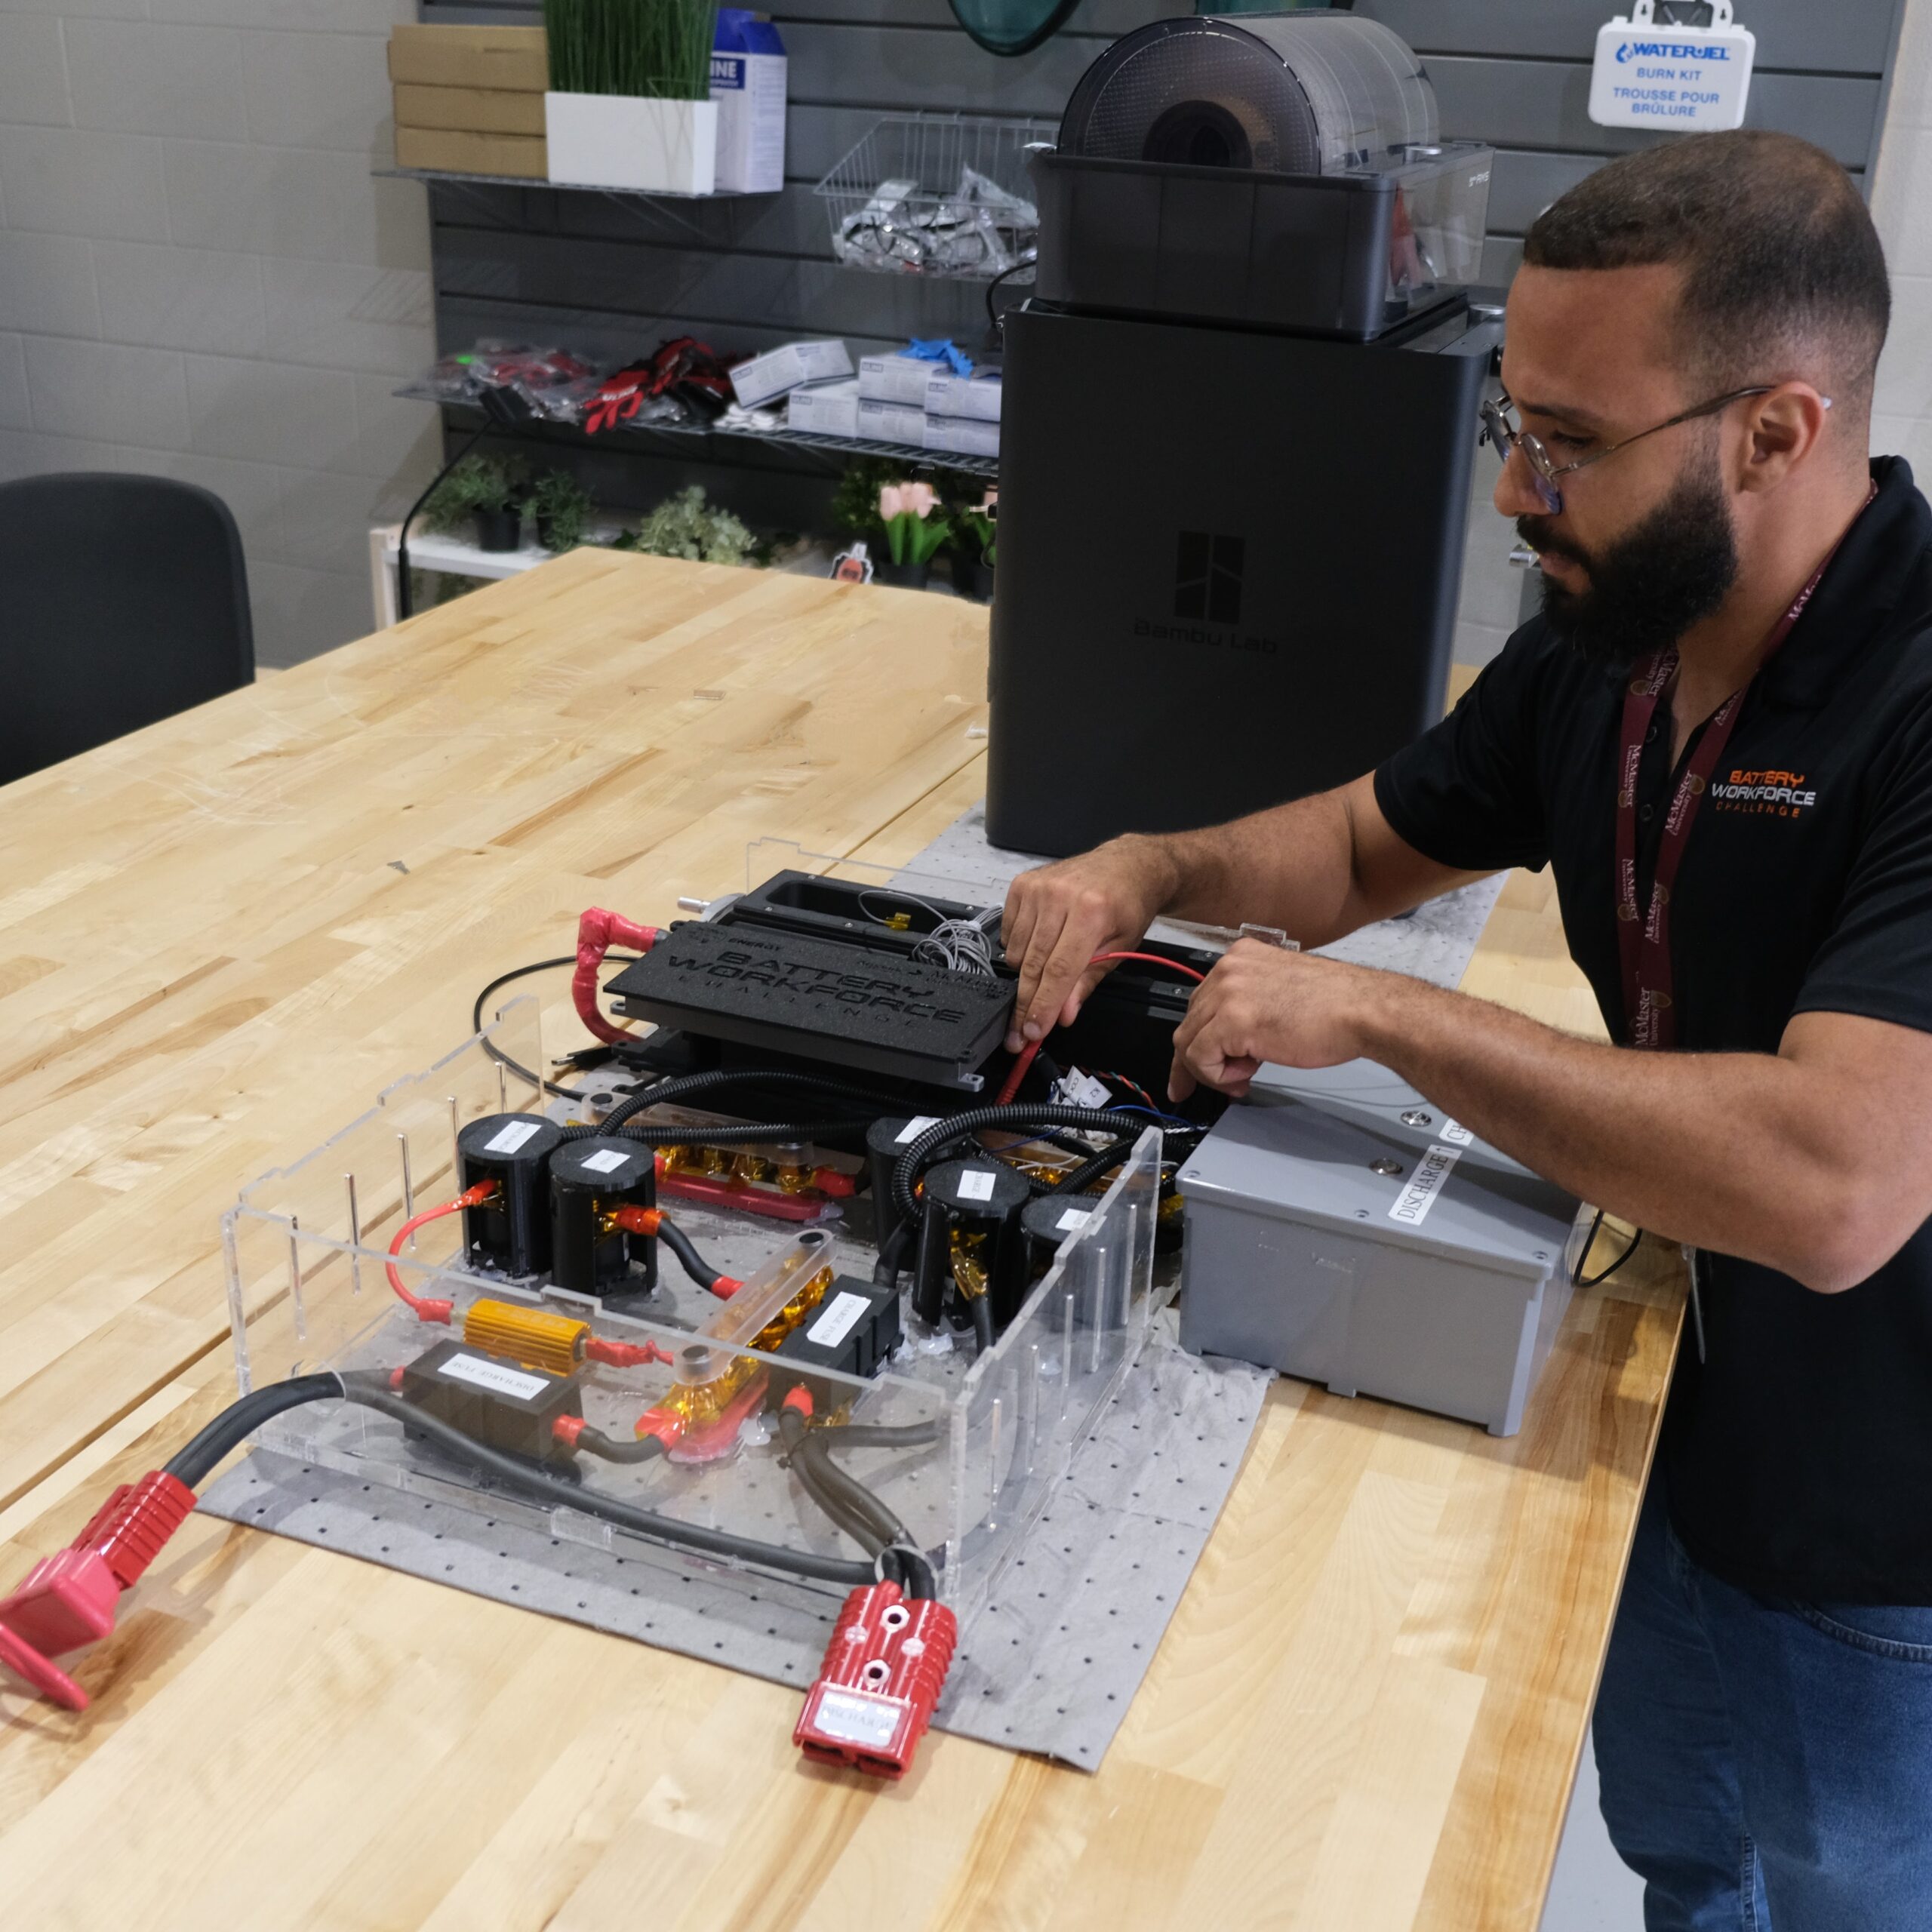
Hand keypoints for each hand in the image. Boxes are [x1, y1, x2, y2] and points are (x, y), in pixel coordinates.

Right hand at [1001, 836, 1177, 1051]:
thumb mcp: (1120, 948)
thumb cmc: (1127, 907)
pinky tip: (1039, 944)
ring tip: (1047, 970)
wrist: (1127, 865)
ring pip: (1016, 952)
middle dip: (1027, 1002)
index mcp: (1090, 912)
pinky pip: (1008, 933)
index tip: (1032, 1032)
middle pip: (1033, 964)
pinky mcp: (1021, 884)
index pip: (1059, 970)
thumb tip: (1063, 1015)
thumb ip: (1088, 981)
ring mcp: (1037, 888)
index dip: (1044, 1005)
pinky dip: (1018, 949)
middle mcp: (1059, 896)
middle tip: (1021, 1031)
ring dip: (1026, 974)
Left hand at [1168, 941, 1382, 1100]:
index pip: (1201, 1001)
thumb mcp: (1281, 990)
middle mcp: (1228, 968)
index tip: (1202, 1062)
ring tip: (1243, 1078)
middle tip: (1217, 1082)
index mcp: (1241, 956)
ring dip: (1212, 1070)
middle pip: (1189, 1021)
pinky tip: (1245, 1075)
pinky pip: (1199, 1058)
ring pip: (1188, 1042)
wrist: (1362, 1010)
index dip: (1203, 1038)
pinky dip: (1216, 1075)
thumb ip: (1251, 1003)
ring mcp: (1227, 992)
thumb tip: (1231, 1036)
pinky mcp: (1232, 1021)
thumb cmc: (1337, 1005)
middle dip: (1199, 1059)